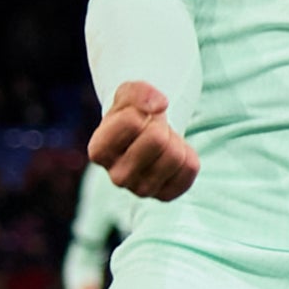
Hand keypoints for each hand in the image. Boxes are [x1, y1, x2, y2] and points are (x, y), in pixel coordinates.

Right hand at [88, 81, 199, 199]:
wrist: (143, 137)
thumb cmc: (132, 114)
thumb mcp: (128, 94)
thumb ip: (139, 92)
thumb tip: (159, 105)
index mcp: (98, 151)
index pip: (132, 121)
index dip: (143, 109)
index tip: (138, 115)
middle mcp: (116, 176)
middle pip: (157, 139)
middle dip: (161, 125)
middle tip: (153, 128)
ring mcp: (141, 190)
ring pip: (176, 156)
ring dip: (175, 140)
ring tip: (162, 141)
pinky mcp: (165, 195)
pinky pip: (190, 168)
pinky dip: (188, 155)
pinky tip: (170, 156)